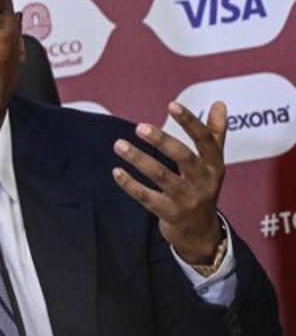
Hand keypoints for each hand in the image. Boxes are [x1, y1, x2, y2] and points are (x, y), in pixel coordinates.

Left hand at [112, 101, 226, 263]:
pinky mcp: (169, 213)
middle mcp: (203, 181)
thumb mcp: (214, 163)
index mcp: (215, 165)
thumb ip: (216, 133)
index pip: (205, 139)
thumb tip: (219, 103)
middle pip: (182, 157)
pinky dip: (130, 184)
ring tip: (119, 145)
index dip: (189, 121)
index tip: (171, 105)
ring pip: (160, 176)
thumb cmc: (204, 188)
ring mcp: (186, 199)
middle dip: (161, 141)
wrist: (200, 232)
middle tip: (140, 127)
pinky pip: (146, 197)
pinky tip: (116, 171)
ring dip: (138, 159)